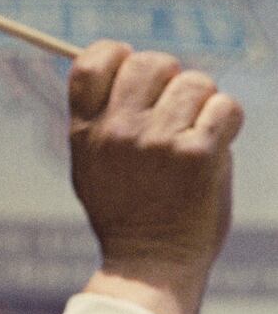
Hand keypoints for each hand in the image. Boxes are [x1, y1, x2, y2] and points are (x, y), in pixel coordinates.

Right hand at [67, 40, 244, 313]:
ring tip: (196, 129)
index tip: (130, 68)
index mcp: (86, 127)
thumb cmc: (123, 209)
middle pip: (149, 62)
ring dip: (202, 101)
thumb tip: (129, 66)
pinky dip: (227, 119)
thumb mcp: (89, 160)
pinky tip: (217, 141)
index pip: (91, 59)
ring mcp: (159, 140)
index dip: (116, 53)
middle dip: (169, 75)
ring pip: (195, 82)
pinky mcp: (198, 155)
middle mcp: (119, 128)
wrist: (151, 260)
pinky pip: (225, 108)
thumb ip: (101, 117)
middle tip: (175, 103)